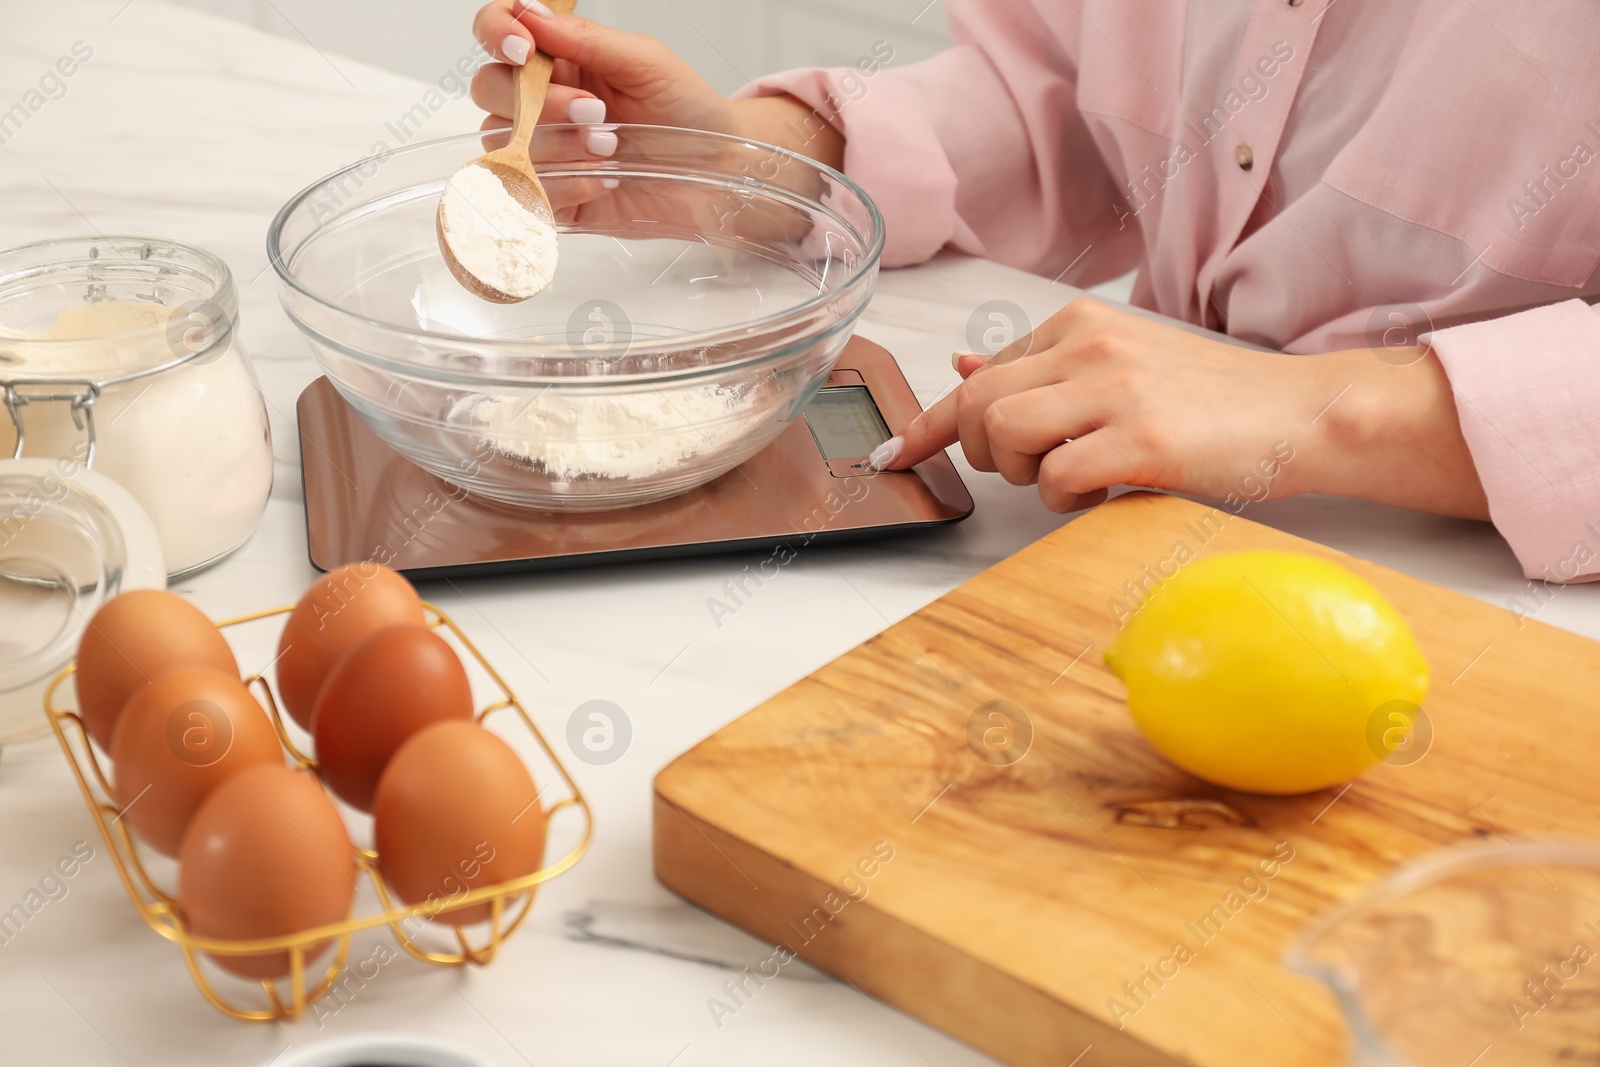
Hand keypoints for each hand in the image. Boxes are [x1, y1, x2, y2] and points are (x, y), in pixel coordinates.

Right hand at [470, 2, 843, 169]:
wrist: (717, 170)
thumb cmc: (687, 110)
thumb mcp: (645, 61)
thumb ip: (587, 39)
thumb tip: (530, 12)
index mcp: (558, 59)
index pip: (497, 32)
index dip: (497, 34)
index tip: (525, 49)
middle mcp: (541, 102)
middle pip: (489, 89)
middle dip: (538, 102)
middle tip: (595, 113)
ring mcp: (542, 151)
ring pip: (505, 143)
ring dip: (558, 146)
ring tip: (611, 150)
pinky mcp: (553, 197)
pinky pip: (527, 193)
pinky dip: (565, 186)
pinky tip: (606, 180)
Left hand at [882, 300, 1488, 519]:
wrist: (1302, 414)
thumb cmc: (1211, 400)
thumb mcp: (1118, 366)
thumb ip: (1039, 367)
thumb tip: (962, 364)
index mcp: (1079, 325)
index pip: (976, 375)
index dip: (929, 423)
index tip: (894, 453)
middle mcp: (1090, 348)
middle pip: (975, 404)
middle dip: (974, 451)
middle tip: (1016, 470)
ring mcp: (1116, 392)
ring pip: (1003, 434)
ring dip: (1018, 473)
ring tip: (1067, 477)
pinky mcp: (1144, 441)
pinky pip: (1055, 477)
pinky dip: (1063, 498)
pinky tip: (1101, 492)